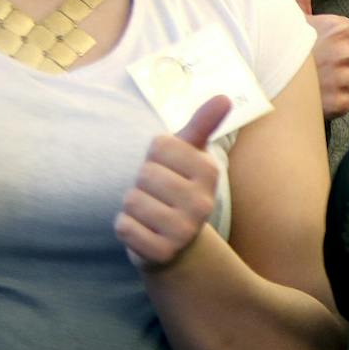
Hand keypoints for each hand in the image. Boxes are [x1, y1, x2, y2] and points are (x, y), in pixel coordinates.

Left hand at [117, 94, 229, 269]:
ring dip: (132, 207)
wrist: (177, 243)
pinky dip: (126, 228)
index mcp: (209, 172)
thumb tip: (225, 96)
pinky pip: (124, 227)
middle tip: (158, 196)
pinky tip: (144, 232)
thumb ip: (202, 124)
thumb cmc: (177, 188)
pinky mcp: (162, 252)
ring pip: (131, 200)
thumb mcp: (190, 155)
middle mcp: (202, 203)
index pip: (159, 146)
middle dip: (142, 184)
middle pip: (144, 174)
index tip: (168, 170)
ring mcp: (184, 231)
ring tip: (151, 214)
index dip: (155, 156)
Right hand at [289, 0, 348, 121]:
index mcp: (337, 26)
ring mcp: (341, 78)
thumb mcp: (293, 10)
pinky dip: (345, 99)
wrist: (262, 82)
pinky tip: (325, 93)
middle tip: (330, 68)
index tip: (335, 49)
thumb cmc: (280, 44)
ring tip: (327, 80)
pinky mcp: (339, 102)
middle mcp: (341, 51)